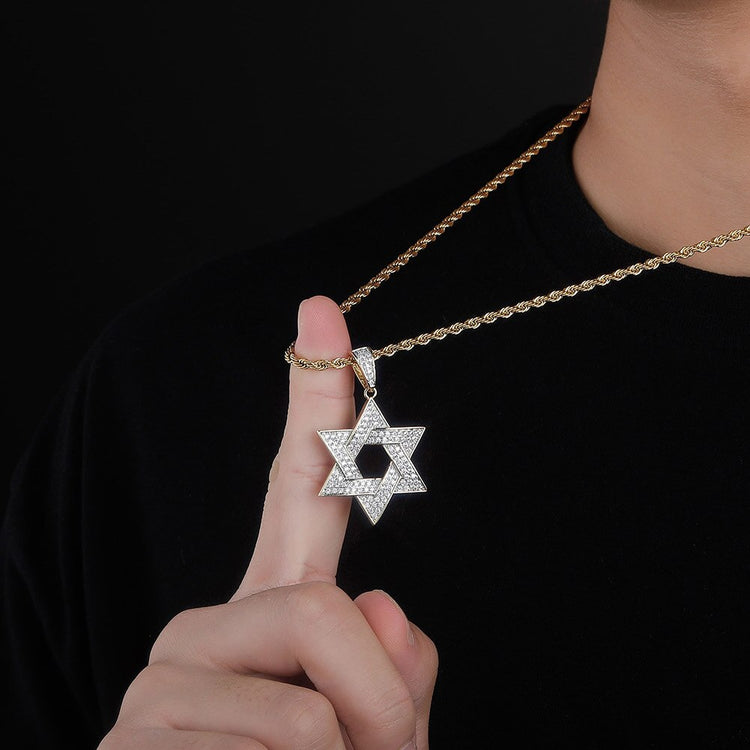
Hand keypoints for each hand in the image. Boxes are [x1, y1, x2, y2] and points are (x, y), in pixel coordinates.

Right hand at [100, 295, 438, 748]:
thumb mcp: (376, 742)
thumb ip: (396, 671)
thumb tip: (383, 600)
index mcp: (271, 610)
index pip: (298, 483)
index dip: (317, 397)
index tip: (321, 310)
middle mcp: (204, 624)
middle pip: (325, 609)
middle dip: (383, 705)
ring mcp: (160, 678)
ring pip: (310, 707)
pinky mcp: (131, 738)